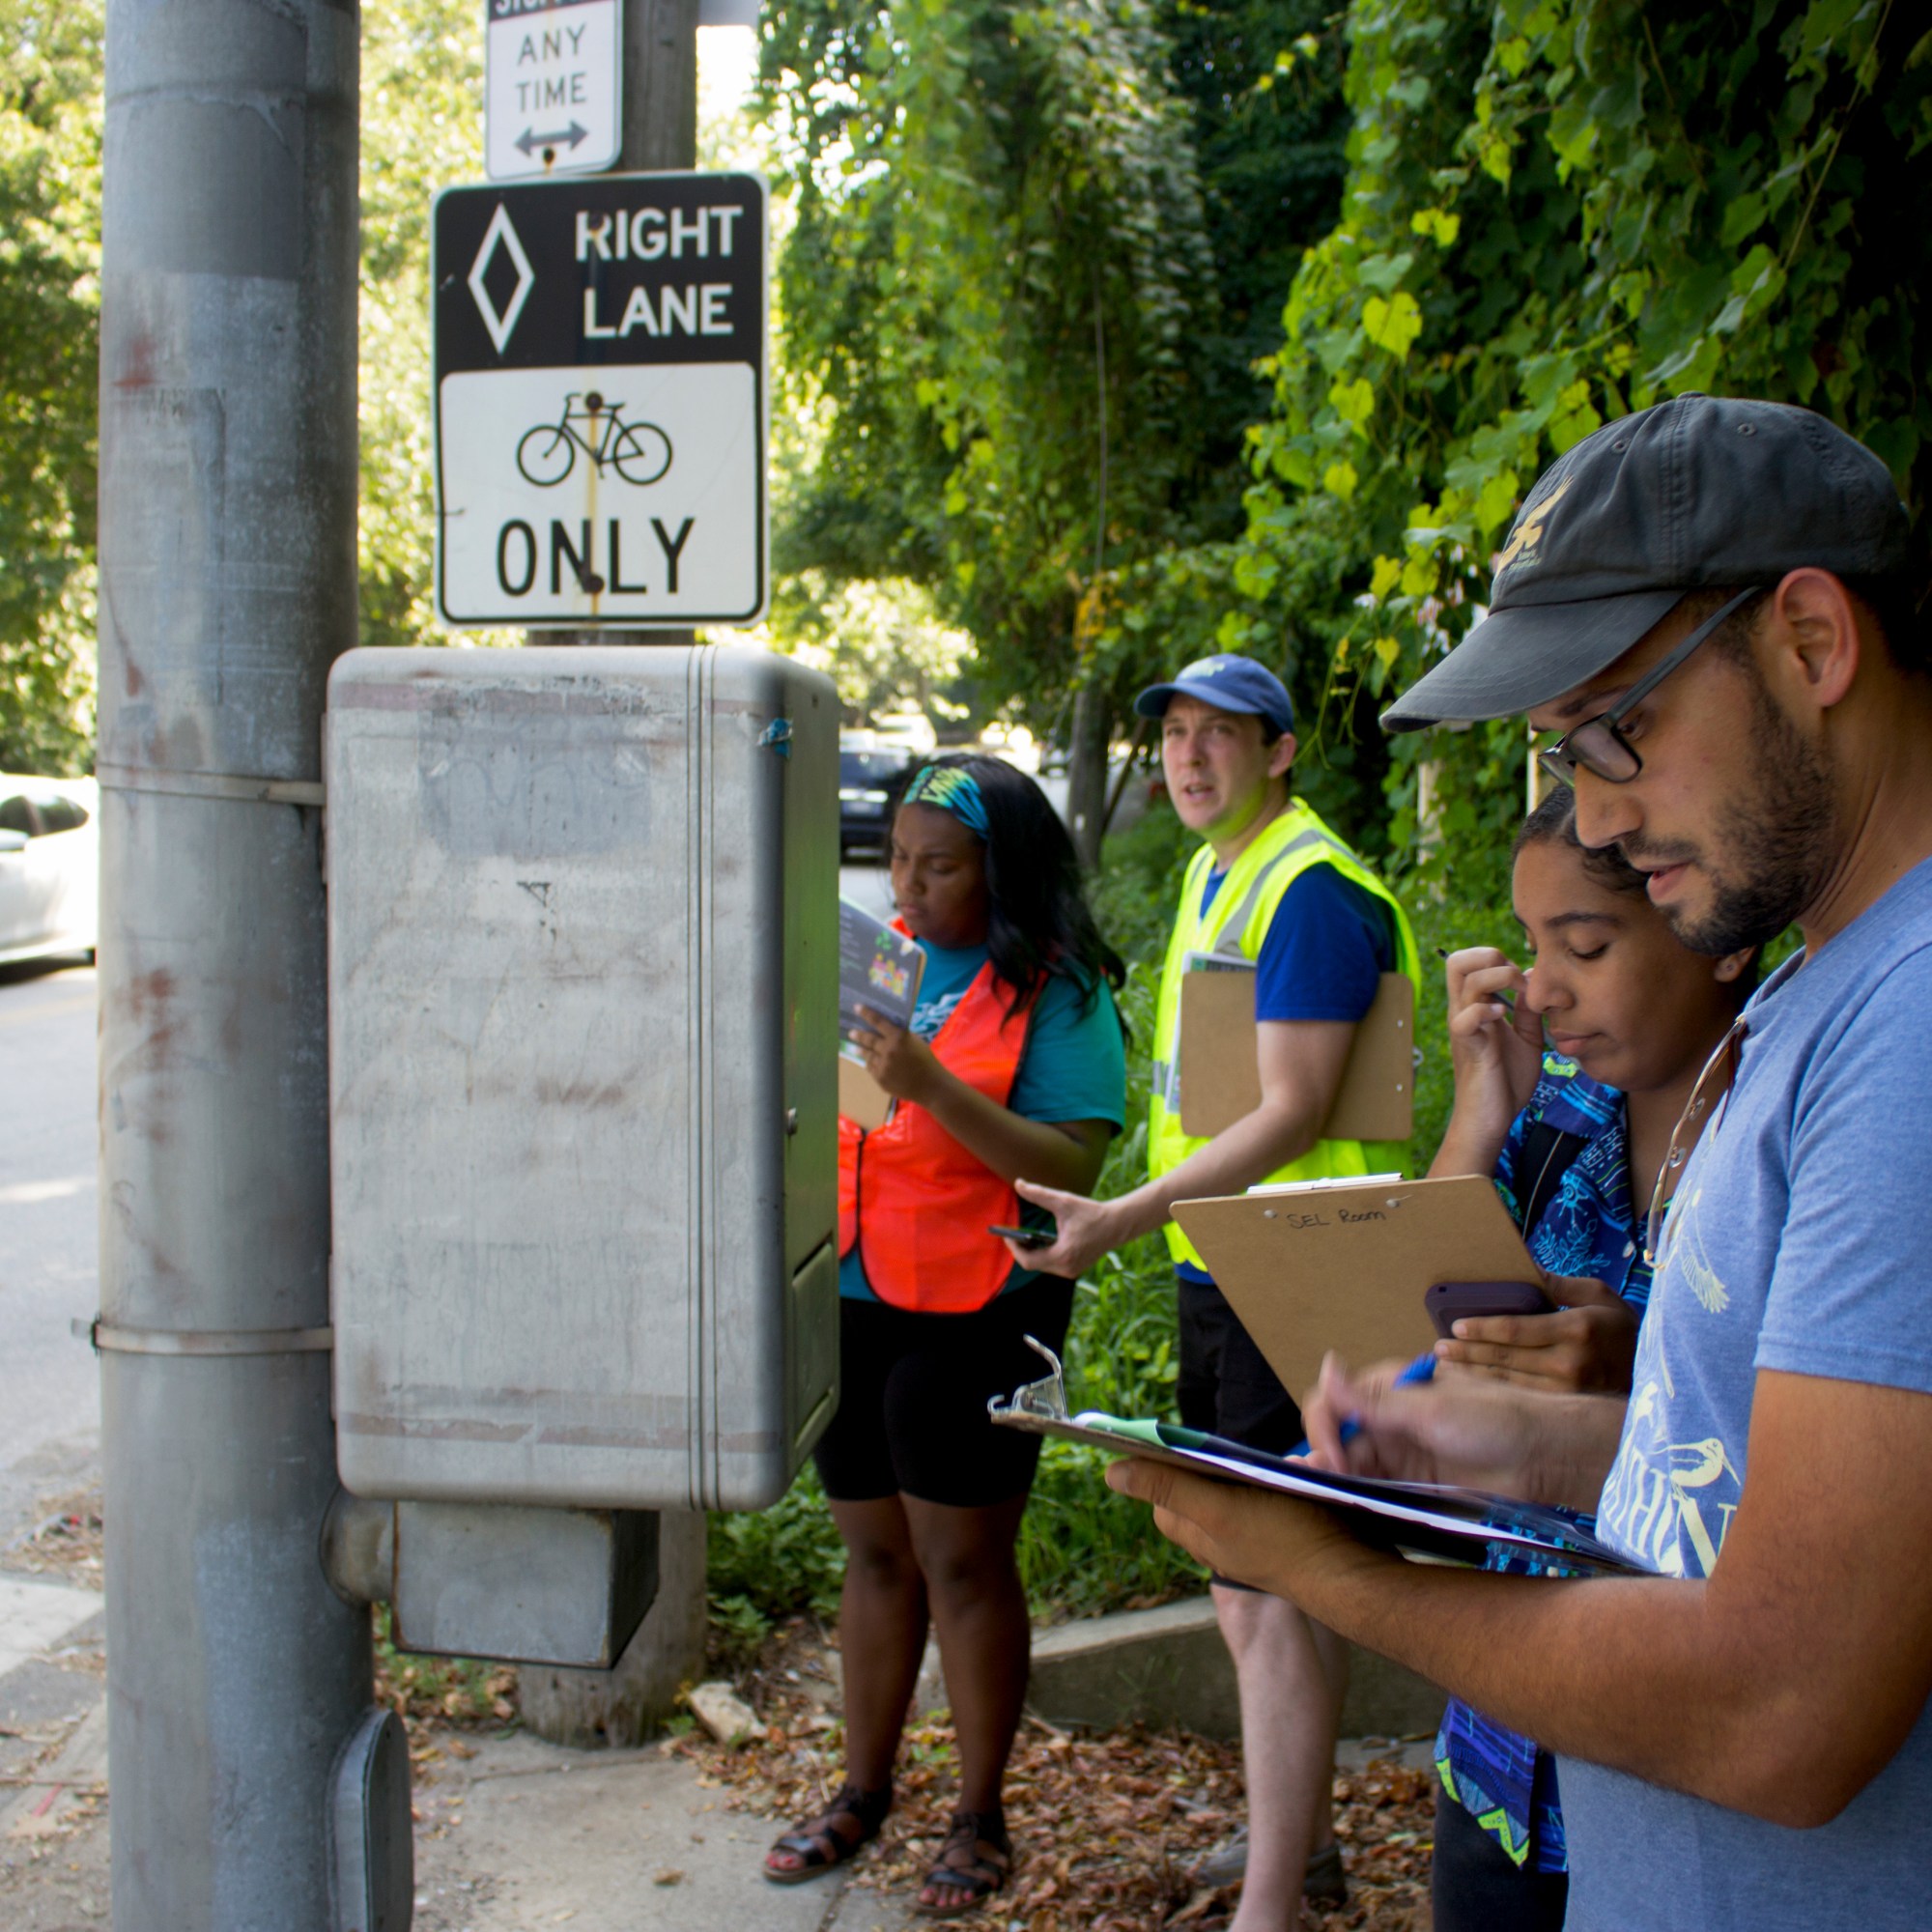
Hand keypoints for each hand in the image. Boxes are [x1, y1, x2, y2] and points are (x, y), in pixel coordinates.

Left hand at [849, 1006, 940, 1105]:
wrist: (931, 1085)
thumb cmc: (926, 1060)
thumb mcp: (915, 1041)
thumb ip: (900, 1035)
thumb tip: (884, 1029)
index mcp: (899, 1037)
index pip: (878, 1021)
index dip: (866, 1013)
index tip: (856, 1007)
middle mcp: (888, 1050)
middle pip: (868, 1040)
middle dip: (858, 1035)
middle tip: (851, 1033)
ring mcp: (883, 1066)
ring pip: (868, 1056)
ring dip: (861, 1050)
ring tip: (856, 1048)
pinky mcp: (881, 1079)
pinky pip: (871, 1069)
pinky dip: (871, 1064)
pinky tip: (868, 1062)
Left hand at [1004, 1178, 1126, 1278]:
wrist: (1118, 1224)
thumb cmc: (1091, 1212)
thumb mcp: (1064, 1201)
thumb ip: (1039, 1194)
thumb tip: (1018, 1183)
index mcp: (1063, 1255)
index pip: (1029, 1260)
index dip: (1014, 1248)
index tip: (1007, 1234)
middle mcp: (1066, 1268)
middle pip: (1033, 1264)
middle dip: (1021, 1249)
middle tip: (1011, 1233)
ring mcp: (1071, 1271)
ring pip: (1042, 1265)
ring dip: (1031, 1252)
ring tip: (1021, 1235)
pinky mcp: (1075, 1269)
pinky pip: (1052, 1264)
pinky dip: (1042, 1253)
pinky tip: (1037, 1240)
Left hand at [1103, 1454, 1383, 1601]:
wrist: (1355, 1573)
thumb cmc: (1286, 1541)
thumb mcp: (1221, 1510)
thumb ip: (1168, 1489)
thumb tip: (1112, 1474)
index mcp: (1200, 1534)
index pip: (1164, 1491)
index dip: (1168, 1463)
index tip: (1185, 1441)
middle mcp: (1223, 1537)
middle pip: (1205, 1483)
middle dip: (1225, 1460)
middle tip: (1252, 1458)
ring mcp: (1257, 1533)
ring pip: (1247, 1482)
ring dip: (1267, 1466)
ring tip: (1294, 1467)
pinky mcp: (1289, 1528)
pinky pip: (1281, 1490)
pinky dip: (1294, 1477)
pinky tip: (1313, 1474)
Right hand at [1298, 1352, 1597, 1503]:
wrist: (1546, 1457)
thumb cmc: (1495, 1419)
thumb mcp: (1431, 1409)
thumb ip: (1375, 1401)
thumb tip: (1327, 1365)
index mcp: (1388, 1388)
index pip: (1334, 1401)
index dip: (1324, 1425)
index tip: (1333, 1454)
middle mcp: (1388, 1419)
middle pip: (1338, 1436)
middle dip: (1325, 1454)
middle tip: (1324, 1480)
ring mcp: (1401, 1453)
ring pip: (1352, 1464)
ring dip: (1334, 1476)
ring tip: (1322, 1492)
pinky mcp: (1414, 1483)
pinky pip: (1375, 1487)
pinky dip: (1356, 1493)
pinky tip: (1345, 1501)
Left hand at [1435, 1275, 1640, 1392]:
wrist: (1653, 1374)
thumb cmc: (1622, 1329)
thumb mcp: (1600, 1295)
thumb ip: (1561, 1285)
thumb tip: (1528, 1270)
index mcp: (1576, 1329)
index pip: (1516, 1330)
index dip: (1482, 1329)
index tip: (1456, 1326)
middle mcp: (1570, 1362)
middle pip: (1506, 1358)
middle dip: (1467, 1353)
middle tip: (1438, 1349)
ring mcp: (1568, 1390)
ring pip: (1509, 1381)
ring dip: (1473, 1374)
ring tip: (1446, 1366)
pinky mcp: (1567, 1406)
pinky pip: (1522, 1396)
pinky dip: (1493, 1390)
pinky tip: (1472, 1384)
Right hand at [1441, 946, 1543, 1145]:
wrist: (1492, 1118)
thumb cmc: (1506, 1080)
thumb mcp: (1527, 1039)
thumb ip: (1528, 1010)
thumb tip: (1533, 977)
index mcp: (1475, 1006)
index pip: (1470, 961)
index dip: (1498, 958)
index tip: (1525, 980)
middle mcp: (1463, 1010)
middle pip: (1457, 960)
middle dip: (1490, 956)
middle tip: (1516, 978)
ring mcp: (1463, 1027)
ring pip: (1464, 979)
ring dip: (1498, 976)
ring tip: (1519, 994)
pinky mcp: (1468, 1046)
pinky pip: (1465, 1017)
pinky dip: (1485, 1010)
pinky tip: (1502, 1018)